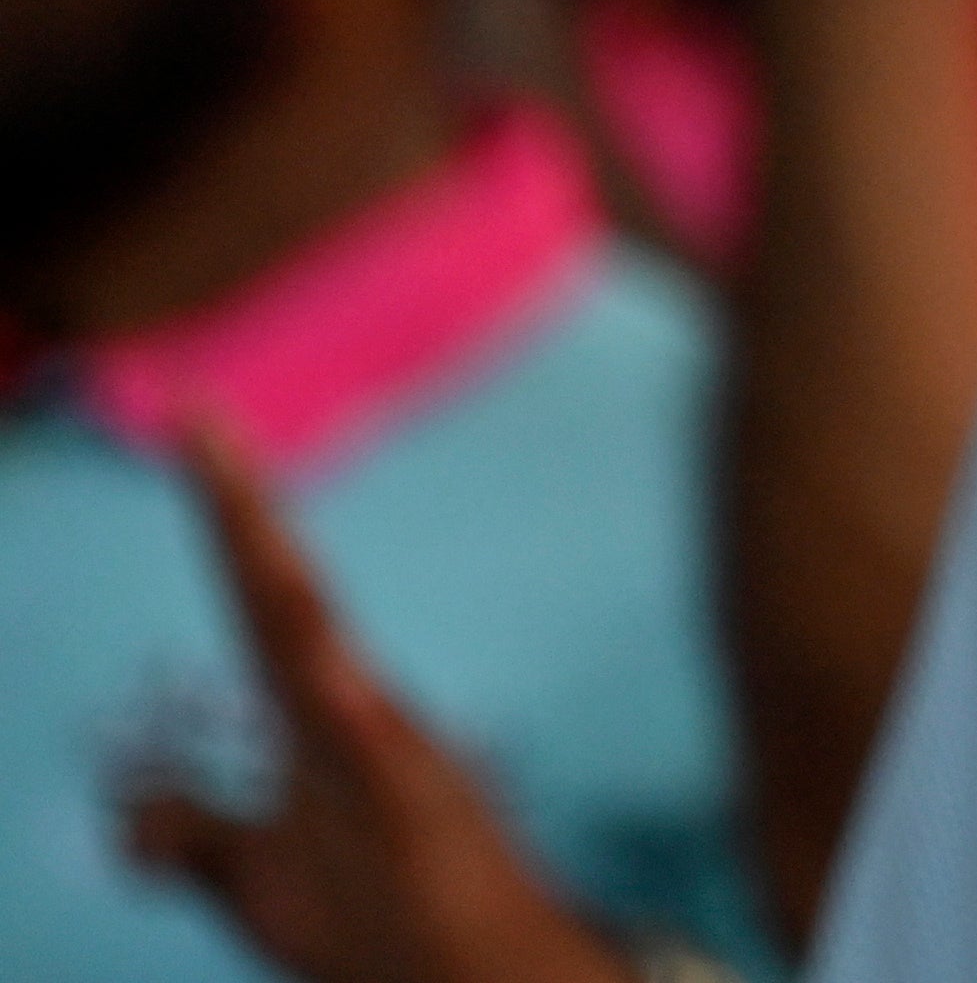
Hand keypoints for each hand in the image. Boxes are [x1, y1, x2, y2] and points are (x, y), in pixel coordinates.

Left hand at [112, 422, 636, 982]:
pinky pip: (372, 753)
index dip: (224, 518)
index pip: (256, 598)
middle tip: (199, 422)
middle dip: (235, 516)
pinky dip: (345, 707)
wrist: (473, 980)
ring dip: (275, 582)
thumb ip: (193, 832)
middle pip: (276, 600)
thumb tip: (129, 804)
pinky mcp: (414, 814)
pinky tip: (320, 670)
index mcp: (311, 720)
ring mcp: (384, 760)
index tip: (198, 425)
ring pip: (317, 655)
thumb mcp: (251, 877)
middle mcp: (347, 716)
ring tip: (233, 500)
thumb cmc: (373, 924)